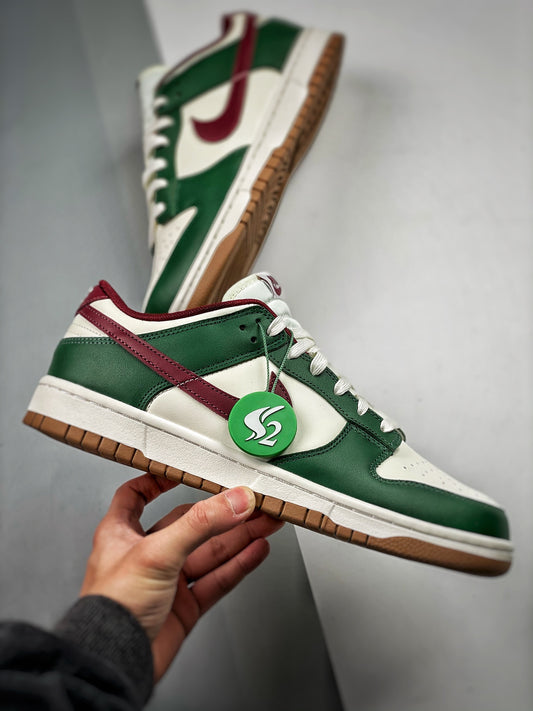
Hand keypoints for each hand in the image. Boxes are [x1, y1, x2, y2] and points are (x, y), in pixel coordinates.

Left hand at [80, 473, 282, 680]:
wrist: (115, 664)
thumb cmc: (110, 610)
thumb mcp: (156, 552)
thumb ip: (200, 524)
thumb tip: (234, 501)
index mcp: (122, 534)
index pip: (137, 495)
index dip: (158, 480)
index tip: (183, 470)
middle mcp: (144, 555)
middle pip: (189, 525)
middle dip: (222, 513)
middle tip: (251, 502)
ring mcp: (166, 582)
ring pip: (208, 552)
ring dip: (238, 537)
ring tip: (265, 522)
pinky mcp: (184, 607)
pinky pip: (216, 579)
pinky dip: (238, 564)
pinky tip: (255, 550)